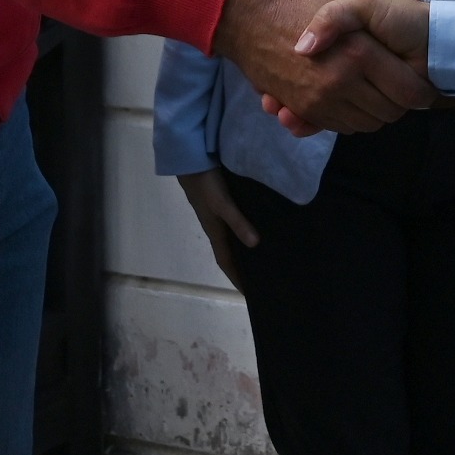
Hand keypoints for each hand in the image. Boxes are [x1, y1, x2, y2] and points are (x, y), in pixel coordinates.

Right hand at [176, 168, 257, 293]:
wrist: (190, 160)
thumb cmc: (205, 185)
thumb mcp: (222, 204)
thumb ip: (237, 222)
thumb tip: (255, 244)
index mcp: (215, 232)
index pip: (227, 262)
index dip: (236, 278)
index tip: (250, 294)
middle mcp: (216, 228)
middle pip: (230, 254)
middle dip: (242, 268)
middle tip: (262, 277)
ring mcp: (217, 216)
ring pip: (232, 240)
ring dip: (244, 250)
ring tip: (264, 256)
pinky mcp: (221, 204)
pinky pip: (235, 225)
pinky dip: (244, 232)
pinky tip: (257, 228)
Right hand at [210, 0, 436, 134]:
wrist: (249, 15)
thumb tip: (417, 2)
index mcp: (359, 51)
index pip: (409, 91)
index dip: (424, 89)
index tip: (425, 79)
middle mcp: (341, 82)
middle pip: (392, 112)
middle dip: (402, 102)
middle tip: (403, 85)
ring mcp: (320, 100)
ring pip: (368, 124)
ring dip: (378, 111)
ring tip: (380, 90)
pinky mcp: (303, 110)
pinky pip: (342, 127)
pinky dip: (353, 118)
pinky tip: (356, 96)